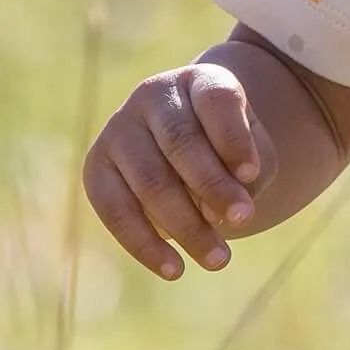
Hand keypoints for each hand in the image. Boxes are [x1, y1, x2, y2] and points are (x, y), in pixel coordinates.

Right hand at [83, 65, 277, 279]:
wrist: (189, 144)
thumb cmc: (230, 148)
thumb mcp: (252, 152)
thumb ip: (245, 175)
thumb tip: (218, 213)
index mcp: (200, 80)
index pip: (216, 101)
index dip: (233, 137)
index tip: (252, 173)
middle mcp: (153, 96)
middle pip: (181, 142)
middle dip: (213, 187)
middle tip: (243, 221)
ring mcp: (119, 129)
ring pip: (150, 181)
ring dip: (186, 225)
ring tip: (219, 259)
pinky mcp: (96, 167)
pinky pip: (116, 210)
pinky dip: (145, 244)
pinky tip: (174, 270)